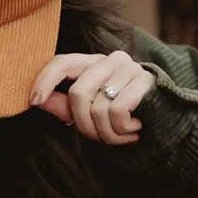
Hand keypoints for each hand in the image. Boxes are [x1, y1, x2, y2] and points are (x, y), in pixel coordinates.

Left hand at [29, 51, 156, 144]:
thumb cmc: (122, 117)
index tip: (33, 100)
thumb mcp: (89, 111)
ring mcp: (129, 68)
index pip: (63, 62)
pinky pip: (117, 113)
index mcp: (94, 63)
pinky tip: (134, 129)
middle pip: (78, 93)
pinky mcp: (144, 81)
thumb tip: (36, 99)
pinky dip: (122, 131)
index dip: (45, 80)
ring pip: (98, 108)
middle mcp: (110, 60)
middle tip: (99, 137)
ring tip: (121, 135)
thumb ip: (63, 105)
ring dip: (107, 134)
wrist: (165, 123)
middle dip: (84, 125)